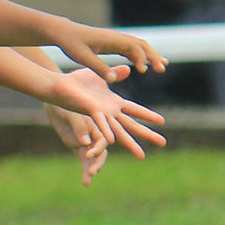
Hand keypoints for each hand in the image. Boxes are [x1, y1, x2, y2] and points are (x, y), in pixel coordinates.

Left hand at [43, 102, 109, 185]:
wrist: (57, 107)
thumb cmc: (66, 106)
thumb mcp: (71, 115)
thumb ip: (79, 127)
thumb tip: (85, 143)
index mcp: (98, 126)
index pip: (103, 140)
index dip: (98, 148)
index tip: (88, 154)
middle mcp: (95, 136)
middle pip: (101, 153)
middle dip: (98, 163)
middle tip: (93, 171)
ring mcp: (87, 144)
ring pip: (93, 160)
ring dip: (92, 169)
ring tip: (88, 180)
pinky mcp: (79, 148)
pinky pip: (84, 161)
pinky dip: (85, 171)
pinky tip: (86, 183)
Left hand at [44, 66, 166, 164]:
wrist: (60, 86)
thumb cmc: (78, 81)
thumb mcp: (101, 75)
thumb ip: (115, 74)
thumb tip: (129, 68)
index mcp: (113, 103)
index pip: (134, 110)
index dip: (147, 115)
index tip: (162, 121)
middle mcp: (109, 112)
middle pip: (131, 125)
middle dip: (147, 134)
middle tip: (163, 143)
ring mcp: (100, 115)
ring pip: (118, 132)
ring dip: (130, 143)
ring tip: (142, 156)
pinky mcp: (90, 112)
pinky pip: (100, 124)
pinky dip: (107, 132)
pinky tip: (114, 141)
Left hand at [56, 24, 166, 81]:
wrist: (65, 32)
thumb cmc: (72, 44)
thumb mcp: (83, 57)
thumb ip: (98, 67)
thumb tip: (112, 79)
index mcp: (110, 39)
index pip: (132, 46)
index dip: (140, 58)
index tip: (144, 71)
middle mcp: (117, 37)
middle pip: (141, 44)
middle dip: (153, 56)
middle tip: (162, 69)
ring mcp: (117, 39)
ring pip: (139, 46)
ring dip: (151, 55)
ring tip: (162, 67)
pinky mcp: (114, 44)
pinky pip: (132, 49)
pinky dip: (142, 56)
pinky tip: (147, 66)